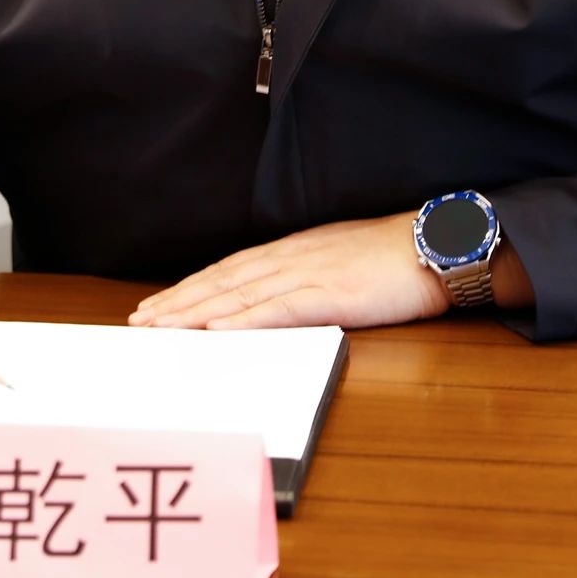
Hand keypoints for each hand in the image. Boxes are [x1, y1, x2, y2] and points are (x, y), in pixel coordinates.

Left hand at [128, 212, 450, 330]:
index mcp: (294, 251)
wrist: (436, 245)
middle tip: (140, 321)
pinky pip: (276, 310)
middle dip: (178, 302)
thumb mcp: (340, 262)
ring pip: (238, 295)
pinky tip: (214, 332)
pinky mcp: (328, 294)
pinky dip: (241, 321)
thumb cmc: (394, 257)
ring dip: (195, 313)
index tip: (159, 304)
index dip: (190, 288)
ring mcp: (308, 275)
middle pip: (222, 281)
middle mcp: (291, 258)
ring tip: (160, 328)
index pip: (229, 270)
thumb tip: (278, 297)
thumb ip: (307, 277)